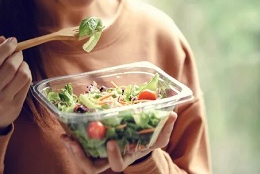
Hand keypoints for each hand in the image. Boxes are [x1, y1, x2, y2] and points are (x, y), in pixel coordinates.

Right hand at [0, 36, 31, 132]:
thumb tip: (4, 39)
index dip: (7, 47)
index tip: (12, 41)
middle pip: (12, 66)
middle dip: (17, 55)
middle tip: (17, 52)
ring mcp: (3, 100)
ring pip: (23, 75)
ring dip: (24, 65)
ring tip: (20, 63)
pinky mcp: (15, 106)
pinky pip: (27, 85)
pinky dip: (27, 75)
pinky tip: (22, 73)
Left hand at [61, 111, 177, 172]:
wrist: (138, 140)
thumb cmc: (148, 140)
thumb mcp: (158, 136)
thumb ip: (165, 128)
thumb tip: (172, 114)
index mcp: (125, 157)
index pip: (116, 165)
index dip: (113, 156)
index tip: (111, 142)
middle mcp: (110, 158)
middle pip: (92, 167)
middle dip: (80, 157)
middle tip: (71, 142)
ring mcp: (101, 153)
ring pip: (83, 159)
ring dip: (72, 149)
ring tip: (65, 136)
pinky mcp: (95, 144)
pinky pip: (82, 144)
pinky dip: (74, 137)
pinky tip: (67, 126)